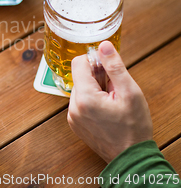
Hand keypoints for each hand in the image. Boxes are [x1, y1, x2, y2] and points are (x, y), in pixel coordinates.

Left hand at [67, 41, 152, 162]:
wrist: (130, 157)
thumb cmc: (133, 127)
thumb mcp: (130, 92)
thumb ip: (114, 67)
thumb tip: (103, 46)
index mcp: (85, 97)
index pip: (78, 63)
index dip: (94, 61)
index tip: (108, 68)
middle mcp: (73, 106)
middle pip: (80, 76)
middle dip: (97, 77)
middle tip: (114, 90)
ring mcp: (72, 116)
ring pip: (80, 89)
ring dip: (94, 89)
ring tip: (111, 102)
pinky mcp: (74, 122)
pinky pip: (79, 102)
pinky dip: (91, 101)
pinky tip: (106, 110)